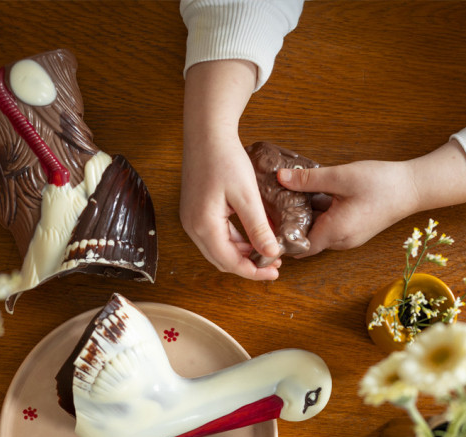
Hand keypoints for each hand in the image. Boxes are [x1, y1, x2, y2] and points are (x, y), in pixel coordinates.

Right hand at [180, 60, 280, 279]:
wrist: (206, 134)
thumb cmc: (225, 159)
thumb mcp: (247, 195)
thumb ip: (258, 227)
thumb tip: (271, 253)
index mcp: (204, 225)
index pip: (230, 262)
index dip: (253, 271)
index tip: (274, 272)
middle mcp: (192, 227)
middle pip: (222, 260)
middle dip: (248, 265)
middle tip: (274, 264)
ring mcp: (191, 220)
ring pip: (218, 250)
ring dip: (241, 254)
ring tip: (267, 251)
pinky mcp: (194, 212)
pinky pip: (215, 236)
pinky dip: (234, 242)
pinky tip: (252, 236)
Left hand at [278, 140, 465, 255]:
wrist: (414, 187)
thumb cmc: (382, 183)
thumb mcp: (341, 177)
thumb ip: (308, 180)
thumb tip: (280, 178)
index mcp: (335, 233)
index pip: (299, 248)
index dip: (282, 240)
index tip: (268, 225)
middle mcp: (341, 242)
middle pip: (306, 242)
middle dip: (291, 228)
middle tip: (275, 207)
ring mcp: (349, 238)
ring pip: (318, 234)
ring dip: (306, 220)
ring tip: (291, 199)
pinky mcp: (355, 231)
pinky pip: (330, 228)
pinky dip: (320, 217)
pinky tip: (315, 197)